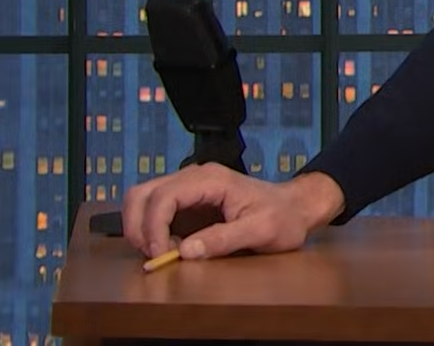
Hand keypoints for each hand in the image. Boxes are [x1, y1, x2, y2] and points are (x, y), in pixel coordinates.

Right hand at [123, 164, 344, 261]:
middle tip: (152, 256)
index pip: (164, 196)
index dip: (153, 227)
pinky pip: (154, 211)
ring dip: (140, 228)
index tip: (159, 254)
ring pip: (143, 199)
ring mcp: (188, 189)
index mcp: (212, 180)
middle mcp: (195, 178)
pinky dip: (149, 230)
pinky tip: (168, 248)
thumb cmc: (283, 217)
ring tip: (158, 253)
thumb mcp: (262, 231)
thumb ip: (224, 239)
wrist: (295, 209)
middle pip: (143, 193)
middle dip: (138, 226)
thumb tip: (185, 252)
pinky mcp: (186, 203)